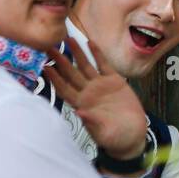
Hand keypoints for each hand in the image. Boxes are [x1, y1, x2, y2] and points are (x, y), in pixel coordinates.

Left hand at [46, 43, 147, 160]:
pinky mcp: (115, 82)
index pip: (64, 88)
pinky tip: (91, 43)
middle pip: (70, 74)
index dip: (54, 78)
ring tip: (68, 39)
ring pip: (85, 66)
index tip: (45, 66)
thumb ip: (91, 123)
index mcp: (82, 104)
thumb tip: (79, 112)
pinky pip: (104, 65)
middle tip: (49, 46)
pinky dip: (98, 54)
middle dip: (60, 60)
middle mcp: (88, 93)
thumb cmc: (116, 139)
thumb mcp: (104, 134)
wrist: (133, 135)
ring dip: (77, 53)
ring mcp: (101, 86)